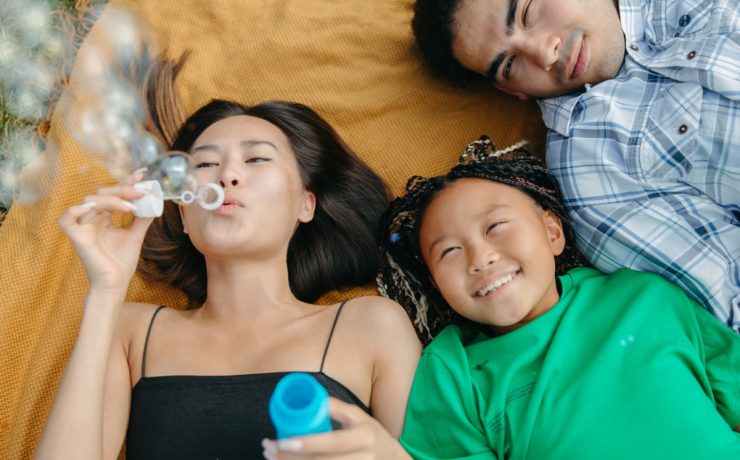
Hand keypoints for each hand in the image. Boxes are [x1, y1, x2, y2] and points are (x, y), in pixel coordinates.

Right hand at [58, 170, 152, 290]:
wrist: (115, 283)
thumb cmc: (121, 262)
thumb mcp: (135, 235)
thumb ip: (142, 218)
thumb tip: (154, 202)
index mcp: (103, 217)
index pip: (113, 194)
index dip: (125, 182)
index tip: (142, 174)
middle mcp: (91, 219)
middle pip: (102, 194)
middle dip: (122, 190)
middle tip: (141, 191)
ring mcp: (82, 227)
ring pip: (90, 201)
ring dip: (111, 200)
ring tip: (131, 207)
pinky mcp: (75, 237)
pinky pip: (66, 219)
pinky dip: (75, 211)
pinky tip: (93, 208)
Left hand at [261, 398, 410, 459]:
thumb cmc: (370, 435)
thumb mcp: (359, 416)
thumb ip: (336, 407)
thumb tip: (309, 397)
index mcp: (363, 436)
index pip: (332, 442)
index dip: (306, 444)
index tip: (281, 441)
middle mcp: (362, 457)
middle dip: (291, 459)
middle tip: (269, 450)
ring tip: (273, 458)